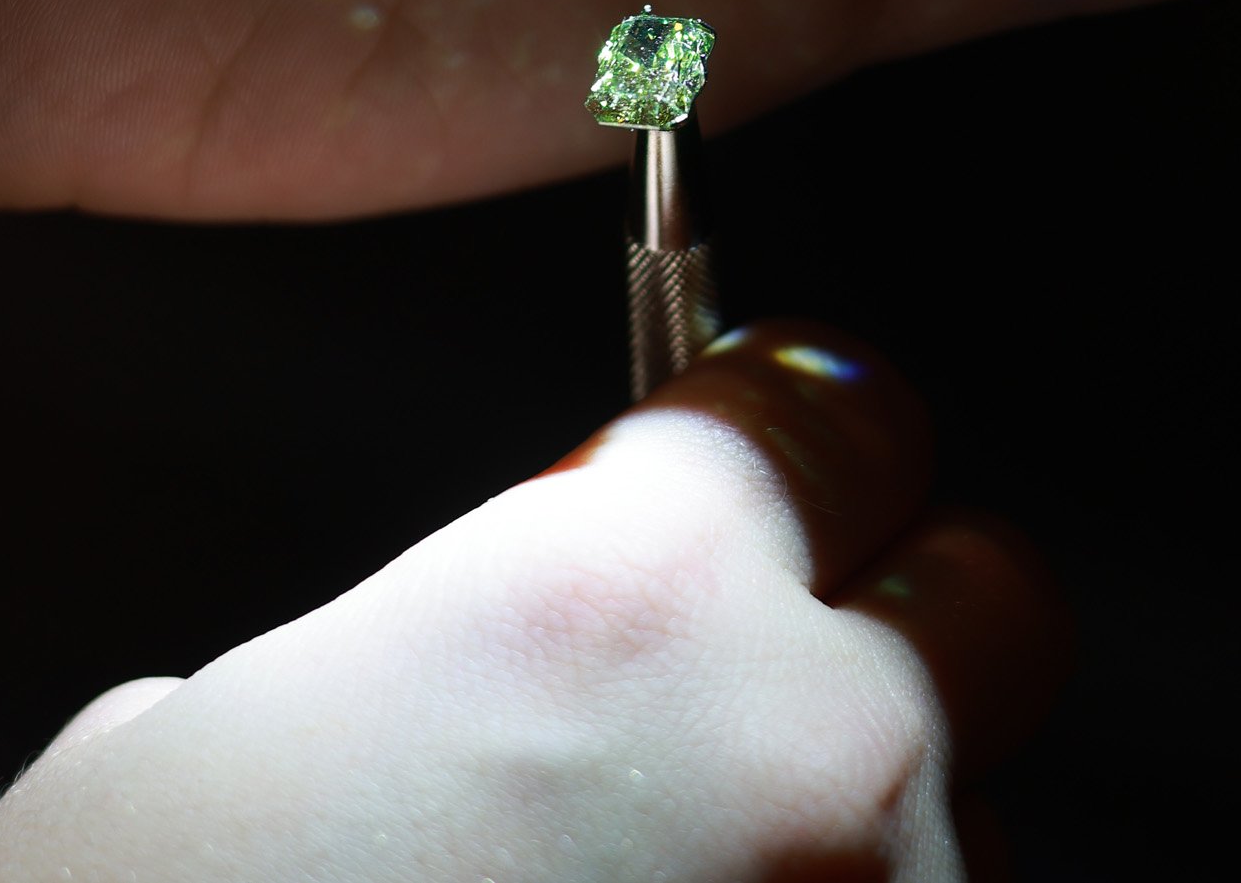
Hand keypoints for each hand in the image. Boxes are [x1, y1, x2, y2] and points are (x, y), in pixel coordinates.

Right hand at [0, 321, 1064, 882]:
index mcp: (639, 589)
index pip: (839, 405)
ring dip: (864, 834)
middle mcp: (807, 753)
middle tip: (754, 681)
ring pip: (973, 827)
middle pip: (992, 600)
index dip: (793, 431)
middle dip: (892, 618)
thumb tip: (497, 661)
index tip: (769, 460)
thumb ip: (441, 632)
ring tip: (693, 875)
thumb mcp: (248, 719)